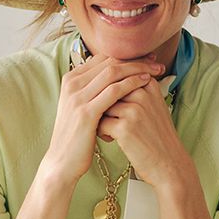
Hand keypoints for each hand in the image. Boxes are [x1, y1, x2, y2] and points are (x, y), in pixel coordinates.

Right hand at [43, 53, 164, 185]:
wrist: (63, 162)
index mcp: (70, 80)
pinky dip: (131, 83)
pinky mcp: (86, 112)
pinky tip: (145, 82)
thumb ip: (93, 90)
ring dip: (137, 68)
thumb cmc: (77, 137)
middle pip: (109, 62)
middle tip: (155, 59)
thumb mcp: (82, 107)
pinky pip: (113, 91)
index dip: (126, 56)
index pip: (102, 58)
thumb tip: (114, 77)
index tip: (146, 58)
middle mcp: (72, 84)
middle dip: (135, 59)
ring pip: (112, 72)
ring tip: (155, 69)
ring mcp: (77, 97)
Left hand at [95, 76, 190, 187]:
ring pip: (101, 106)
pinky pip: (99, 123)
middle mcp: (142, 93)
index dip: (112, 93)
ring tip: (111, 130)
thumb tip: (106, 80)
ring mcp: (133, 110)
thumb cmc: (157, 136)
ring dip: (100, 118)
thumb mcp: (153, 105)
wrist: (169, 163)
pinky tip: (112, 139)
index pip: (117, 78)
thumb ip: (135, 89)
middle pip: (107, 90)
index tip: (120, 108)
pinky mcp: (125, 128)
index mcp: (148, 84)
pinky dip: (101, 132)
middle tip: (111, 119)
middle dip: (104, 104)